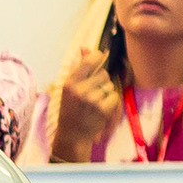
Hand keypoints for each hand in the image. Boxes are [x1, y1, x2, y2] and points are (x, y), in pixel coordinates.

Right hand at [47, 43, 120, 162]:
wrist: (72, 135)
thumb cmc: (70, 109)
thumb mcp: (69, 88)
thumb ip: (78, 67)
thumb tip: (85, 47)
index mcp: (70, 82)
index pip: (89, 61)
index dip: (98, 57)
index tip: (100, 58)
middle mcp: (80, 89)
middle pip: (103, 74)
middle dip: (101, 81)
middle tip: (92, 92)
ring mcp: (91, 100)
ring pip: (109, 86)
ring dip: (105, 93)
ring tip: (94, 103)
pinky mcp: (102, 109)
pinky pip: (113, 97)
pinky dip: (110, 102)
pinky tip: (100, 109)